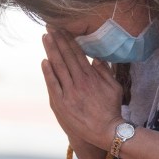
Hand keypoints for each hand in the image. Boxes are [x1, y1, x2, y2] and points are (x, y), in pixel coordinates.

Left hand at [41, 30, 123, 149]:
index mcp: (92, 76)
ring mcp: (70, 92)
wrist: (106, 131)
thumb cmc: (112, 110)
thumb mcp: (114, 87)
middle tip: (50, 27)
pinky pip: (53, 85)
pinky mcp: (62, 104)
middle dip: (58, 40)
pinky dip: (48, 73)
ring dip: (51, 51)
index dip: (69, 40)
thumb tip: (97, 58)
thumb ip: (106, 71)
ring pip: (59, 67)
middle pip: (66, 56)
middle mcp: (80, 81)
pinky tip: (44, 61)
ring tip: (45, 37)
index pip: (78, 53)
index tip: (62, 29)